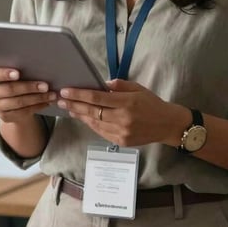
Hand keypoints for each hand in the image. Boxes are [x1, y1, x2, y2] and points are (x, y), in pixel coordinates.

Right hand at [0, 66, 57, 122]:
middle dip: (29, 87)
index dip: (4, 74)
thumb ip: (17, 65)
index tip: (18, 73)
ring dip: (37, 98)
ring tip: (51, 94)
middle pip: (9, 90)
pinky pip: (22, 113)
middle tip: (45, 85)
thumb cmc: (14, 77)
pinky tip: (46, 102)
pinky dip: (36, 107)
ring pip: (18, 103)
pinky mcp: (4, 117)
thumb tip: (36, 61)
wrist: (10, 96)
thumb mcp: (11, 69)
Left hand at [57, 78, 189, 146]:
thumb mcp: (138, 88)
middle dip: (74, 105)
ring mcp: (121, 132)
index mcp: (126, 102)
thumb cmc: (152, 103)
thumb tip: (101, 85)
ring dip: (80, 115)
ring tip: (69, 108)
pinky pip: (101, 132)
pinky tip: (84, 118)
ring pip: (94, 123)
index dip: (79, 95)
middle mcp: (122, 118)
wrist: (167, 125)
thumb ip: (119, 85)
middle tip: (60, 100)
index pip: (97, 98)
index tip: (66, 91)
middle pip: (92, 111)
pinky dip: (91, 124)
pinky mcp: (122, 141)